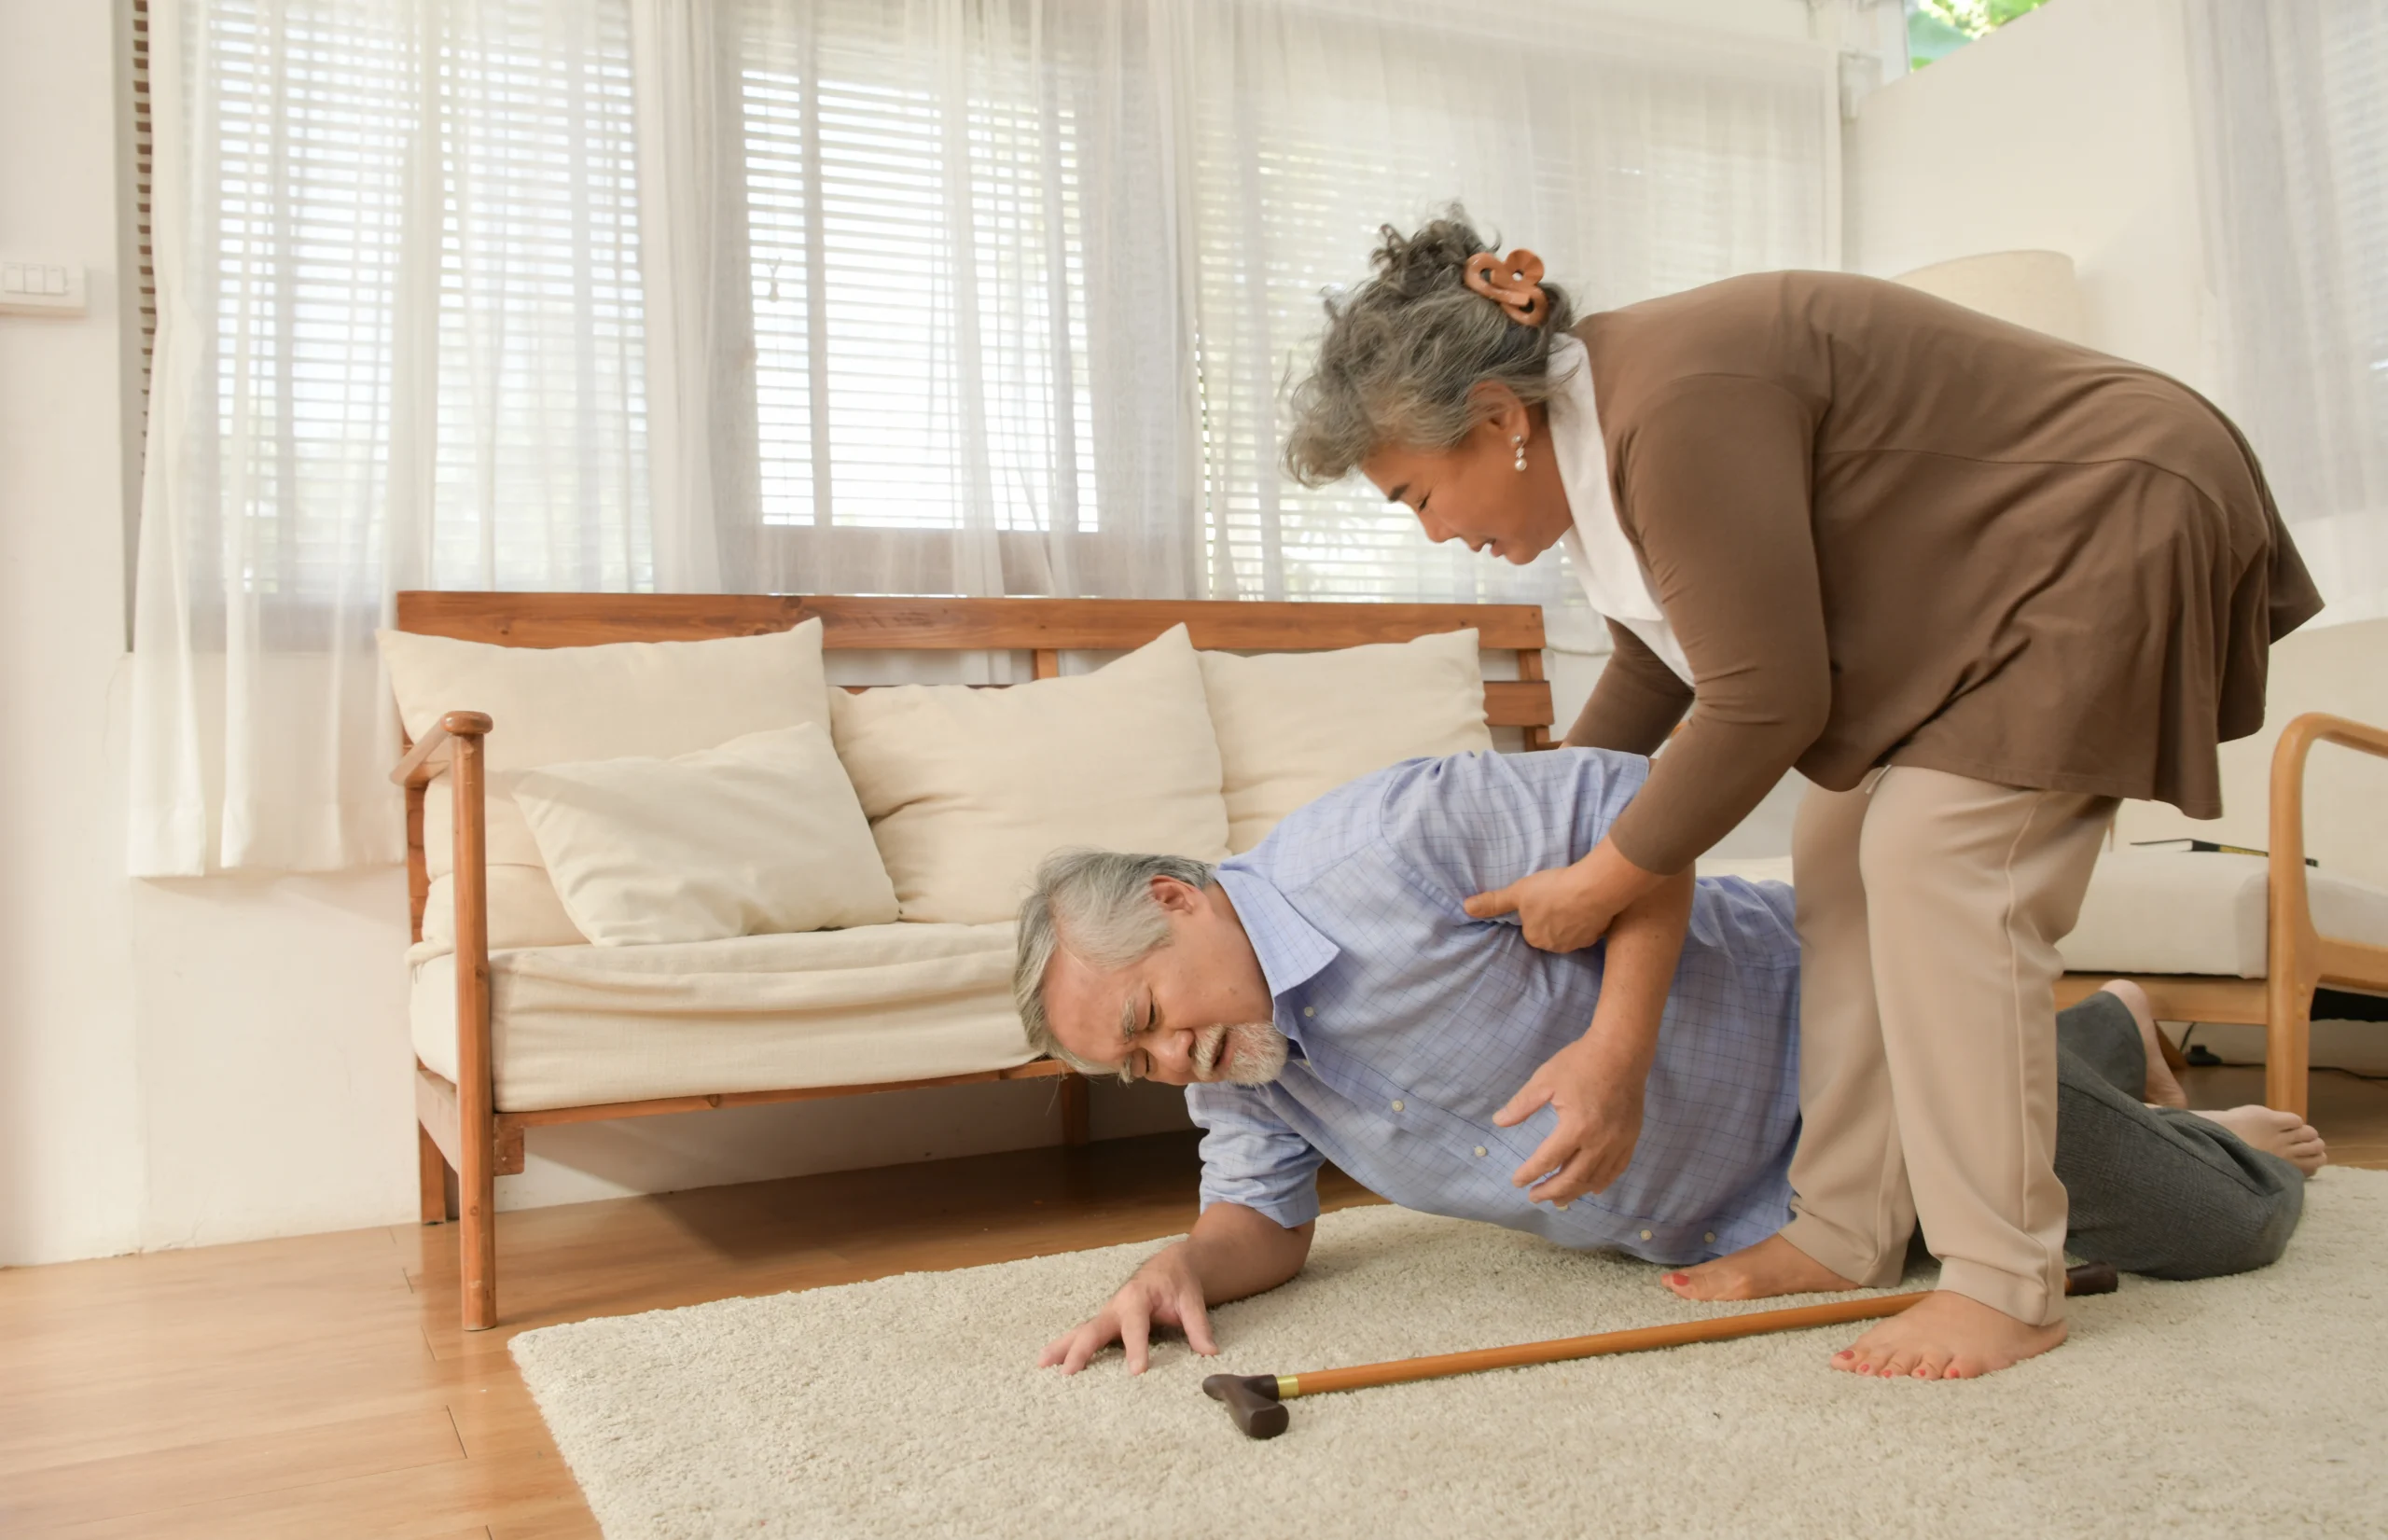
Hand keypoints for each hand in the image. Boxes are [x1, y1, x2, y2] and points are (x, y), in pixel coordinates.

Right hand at [1038, 1246, 1217, 1374]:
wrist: (1170, 1265)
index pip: (1136, 1326)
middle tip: (1068, 1372)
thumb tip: (1209, 1353)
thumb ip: (1198, 1326)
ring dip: (1061, 1347)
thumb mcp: (1192, 1300)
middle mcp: (1117, 1306)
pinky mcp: (1106, 1322)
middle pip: (1096, 1328)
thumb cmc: (1179, 1282)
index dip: (1136, 1348)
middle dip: (1081, 1350)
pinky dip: (1065, 1347)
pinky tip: (1049, 1362)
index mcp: (1138, 1297)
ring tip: (1041, 1364)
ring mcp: (1108, 1314)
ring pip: (1081, 1331)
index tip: (1137, 1372)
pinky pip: (1084, 1334)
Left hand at [1465, 841, 1664, 952]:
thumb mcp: (1518, 892)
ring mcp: (1578, 942)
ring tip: (1574, 898)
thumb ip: (1494, 902)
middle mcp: (1555, 946)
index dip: (1535, 912)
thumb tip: (1466, 908)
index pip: (1530, 928)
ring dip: (1571, 919)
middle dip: (1553, 918)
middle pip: (1550, 932)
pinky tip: (1589, 903)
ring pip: (1569, 931)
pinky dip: (1588, 918)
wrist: (1594, 889)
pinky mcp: (1597, 935)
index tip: (1541, 898)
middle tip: (1558, 897)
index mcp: (1535, 938)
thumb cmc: (1553, 890)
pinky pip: (1588, 928)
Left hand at [1493, 1037, 1646, 1203]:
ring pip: (1595, 1179)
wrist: (1621, 1051)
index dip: (1530, 1173)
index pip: (1548, 1160)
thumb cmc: (1580, 1062)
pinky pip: (1617, 1170)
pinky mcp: (1631, 1138)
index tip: (1517, 1181)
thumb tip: (1498, 1122)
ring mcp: (1618, 1142)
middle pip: (1573, 1178)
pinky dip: (1602, 1182)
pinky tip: (1591, 1188)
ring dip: (1575, 1192)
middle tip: (1534, 1197)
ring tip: (1558, 1199)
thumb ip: (1522, 1105)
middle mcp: (1599, 1141)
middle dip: (1551, 1191)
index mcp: (1575, 1127)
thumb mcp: (1545, 1080)